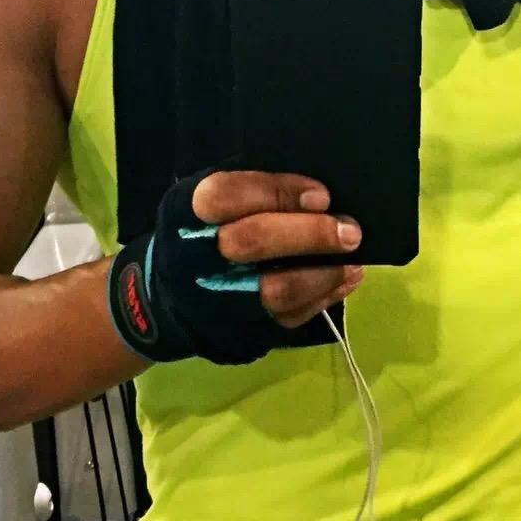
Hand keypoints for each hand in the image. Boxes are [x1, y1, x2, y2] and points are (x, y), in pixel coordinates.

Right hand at [108, 169, 363, 364]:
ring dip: (323, 273)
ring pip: (275, 289)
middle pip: (254, 241)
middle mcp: (198, 257)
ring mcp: (218, 298)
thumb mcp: (212, 199)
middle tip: (350, 231)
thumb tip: (317, 195)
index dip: (279, 192)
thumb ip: (255, 190)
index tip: (322, 196)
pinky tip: (345, 278)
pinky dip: (324, 297)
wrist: (168, 295)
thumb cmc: (204, 232)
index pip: (228, 195)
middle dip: (310, 234)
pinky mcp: (240, 331)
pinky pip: (288, 317)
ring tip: (353, 260)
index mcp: (188, 212)